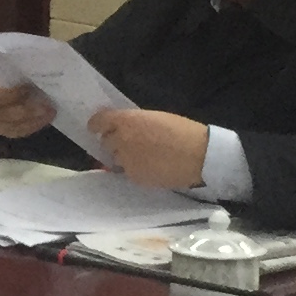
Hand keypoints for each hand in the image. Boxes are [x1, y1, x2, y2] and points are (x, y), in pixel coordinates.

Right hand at [0, 77, 53, 139]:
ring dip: (37, 119)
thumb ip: (14, 78)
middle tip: (47, 104)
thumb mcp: (2, 77)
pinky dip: (36, 125)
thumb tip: (34, 76)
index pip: (0, 96)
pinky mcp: (7, 133)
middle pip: (11, 114)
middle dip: (30, 110)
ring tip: (51, 112)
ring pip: (18, 126)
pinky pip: (22, 131)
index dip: (15, 93)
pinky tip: (47, 119)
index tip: (30, 87)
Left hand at [89, 107, 210, 189]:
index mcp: (126, 121)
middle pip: (106, 141)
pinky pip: (127, 171)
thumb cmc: (183, 131)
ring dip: (124, 155)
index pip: (99, 121)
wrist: (199, 157)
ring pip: (116, 158)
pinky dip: (135, 168)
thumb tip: (123, 126)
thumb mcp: (156, 117)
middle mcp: (121, 140)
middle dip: (115, 141)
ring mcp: (126, 161)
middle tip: (132, 141)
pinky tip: (152, 166)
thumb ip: (135, 121)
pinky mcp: (134, 177)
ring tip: (146, 155)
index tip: (97, 127)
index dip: (97, 124)